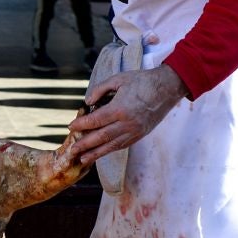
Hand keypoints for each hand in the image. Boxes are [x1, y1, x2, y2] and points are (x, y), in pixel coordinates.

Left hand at [63, 63, 187, 163]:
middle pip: (102, 137)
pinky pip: (122, 145)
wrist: (167, 88)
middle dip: (85, 145)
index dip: (82, 125)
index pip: (96, 120)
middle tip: (72, 151)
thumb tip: (87, 102)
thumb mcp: (118, 79)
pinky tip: (101, 153)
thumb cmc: (142, 81)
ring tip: (83, 159)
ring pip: (112, 145)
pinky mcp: (141, 134)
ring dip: (96, 153)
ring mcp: (135, 131)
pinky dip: (110, 150)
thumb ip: (100, 89)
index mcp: (120, 108)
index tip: (70, 127)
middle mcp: (127, 123)